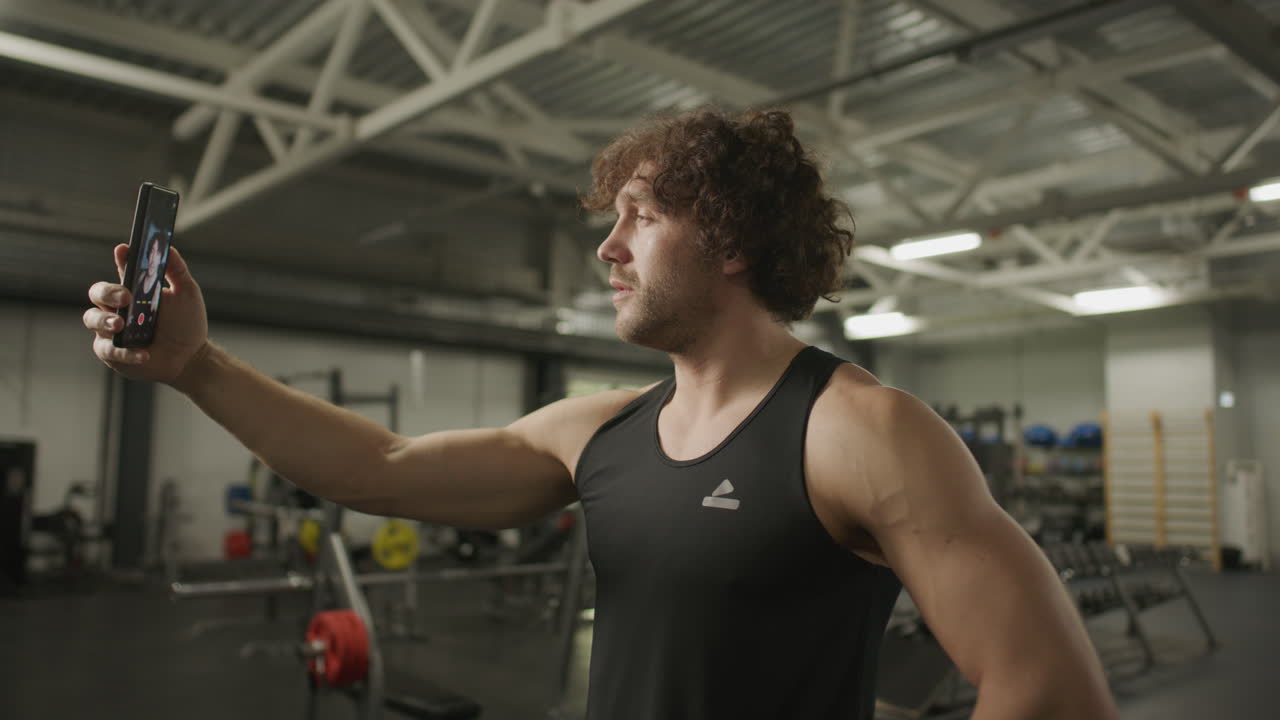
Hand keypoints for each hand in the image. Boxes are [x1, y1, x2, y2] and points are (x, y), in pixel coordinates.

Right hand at [84, 244, 209, 386]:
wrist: (190, 357)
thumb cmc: (186, 323)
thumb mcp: (186, 294)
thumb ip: (176, 270)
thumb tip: (167, 246)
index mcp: (134, 289)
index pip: (121, 270)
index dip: (120, 259)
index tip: (123, 250)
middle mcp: (117, 307)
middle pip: (97, 292)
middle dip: (108, 292)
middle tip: (126, 297)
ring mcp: (111, 330)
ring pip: (92, 319)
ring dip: (105, 320)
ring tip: (121, 324)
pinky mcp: (112, 353)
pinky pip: (109, 350)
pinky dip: (126, 353)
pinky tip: (144, 354)